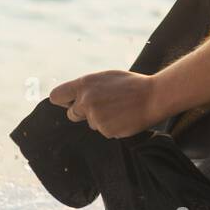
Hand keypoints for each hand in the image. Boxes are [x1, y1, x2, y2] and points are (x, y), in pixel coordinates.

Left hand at [49, 69, 163, 137]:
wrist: (154, 96)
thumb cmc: (131, 85)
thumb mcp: (106, 78)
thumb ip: (88, 88)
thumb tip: (73, 98)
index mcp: (85, 84)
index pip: (56, 95)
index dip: (62, 101)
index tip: (69, 102)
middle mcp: (86, 100)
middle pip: (71, 114)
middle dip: (84, 113)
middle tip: (104, 106)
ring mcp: (96, 117)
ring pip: (91, 123)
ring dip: (102, 120)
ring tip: (120, 109)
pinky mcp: (106, 130)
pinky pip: (104, 131)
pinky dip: (112, 127)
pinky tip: (124, 118)